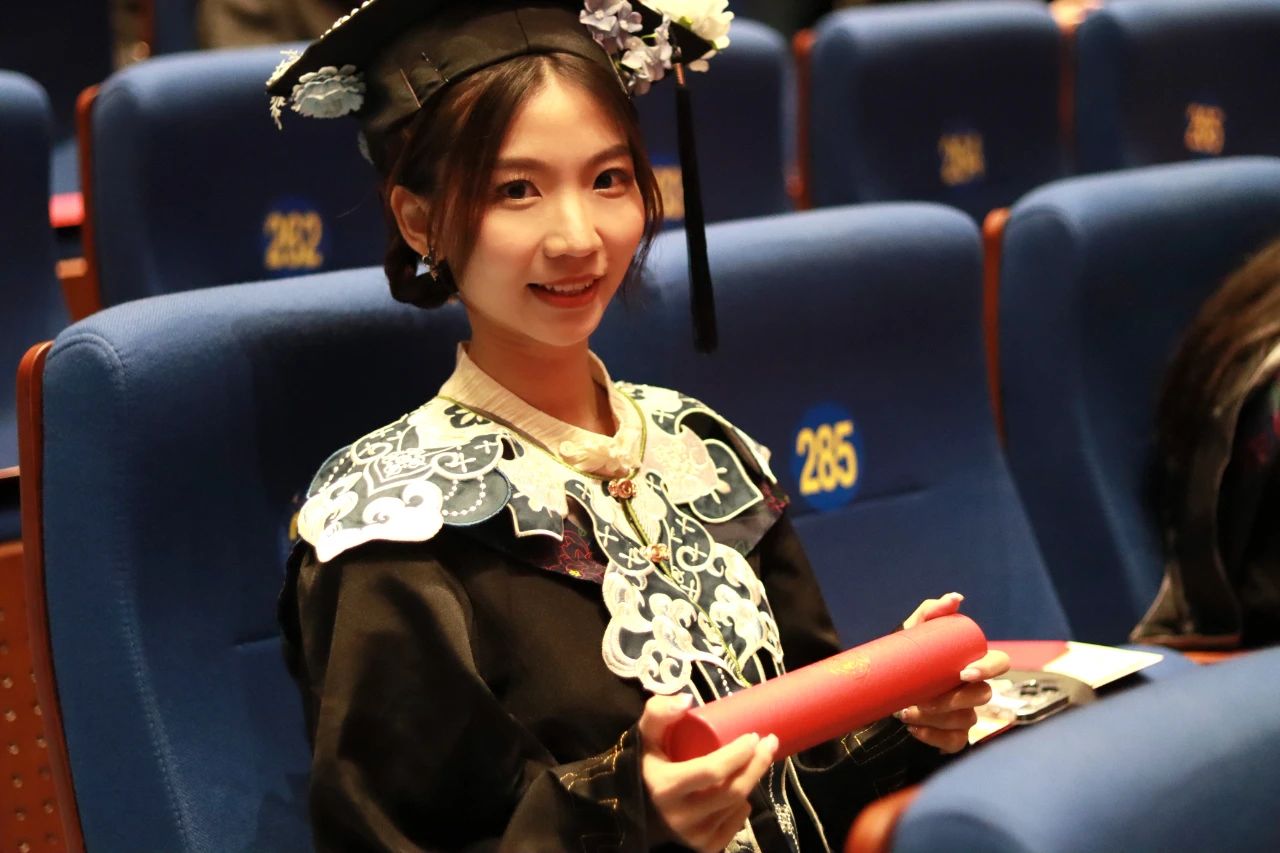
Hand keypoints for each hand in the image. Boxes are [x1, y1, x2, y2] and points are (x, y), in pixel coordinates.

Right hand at [638, 694, 776, 852]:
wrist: (636, 809)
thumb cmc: (647, 765)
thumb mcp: (646, 736)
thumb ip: (658, 712)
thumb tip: (688, 700)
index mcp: (666, 788)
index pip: (712, 771)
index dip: (738, 754)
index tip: (754, 736)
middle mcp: (681, 816)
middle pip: (733, 791)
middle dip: (758, 765)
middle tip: (769, 743)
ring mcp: (694, 835)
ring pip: (737, 805)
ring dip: (752, 780)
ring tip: (756, 760)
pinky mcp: (705, 847)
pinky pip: (737, 822)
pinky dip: (744, 803)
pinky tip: (741, 789)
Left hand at [897, 592, 1010, 752]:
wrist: (883, 695)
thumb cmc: (906, 662)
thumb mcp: (912, 635)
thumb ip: (930, 613)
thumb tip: (954, 598)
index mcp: (971, 663)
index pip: (999, 663)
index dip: (988, 668)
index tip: (963, 673)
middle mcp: (974, 690)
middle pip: (983, 696)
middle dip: (953, 699)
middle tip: (922, 699)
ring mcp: (967, 714)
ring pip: (967, 720)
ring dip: (936, 718)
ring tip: (905, 711)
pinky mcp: (955, 736)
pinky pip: (955, 742)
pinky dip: (933, 736)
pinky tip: (914, 728)